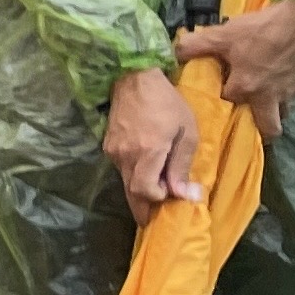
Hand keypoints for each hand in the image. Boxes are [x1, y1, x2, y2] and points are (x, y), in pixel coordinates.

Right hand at [105, 66, 202, 221]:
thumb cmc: (166, 102)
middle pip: (132, 194)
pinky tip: (148, 168)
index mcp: (146, 153)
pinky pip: (123, 169)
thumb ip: (181, 166)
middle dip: (146, 207)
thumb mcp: (185, 132)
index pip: (146, 192)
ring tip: (160, 186)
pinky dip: (136, 175)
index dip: (160, 199)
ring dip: (142, 189)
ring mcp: (113, 151)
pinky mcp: (108, 146)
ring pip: (126, 182)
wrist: (133, 77)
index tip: (175, 196)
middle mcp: (124, 156)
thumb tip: (186, 196)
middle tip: (160, 216)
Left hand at [176, 0, 294, 140]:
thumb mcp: (220, 35)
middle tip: (247, 119)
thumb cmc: (257, 30)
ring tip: (261, 99)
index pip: (229, 103)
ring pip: (282, 113)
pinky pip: (292, 96)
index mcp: (246, 89)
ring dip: (272, 110)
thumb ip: (194, 46)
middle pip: (269, 128)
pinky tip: (276, 80)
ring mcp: (290, 92)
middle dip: (259, 129)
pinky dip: (284, 94)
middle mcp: (270, 97)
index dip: (220, 97)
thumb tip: (174, 53)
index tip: (217, 91)